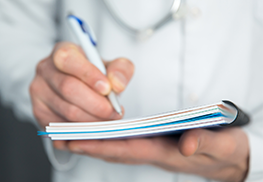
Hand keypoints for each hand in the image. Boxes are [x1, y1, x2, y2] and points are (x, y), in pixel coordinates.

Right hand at [30, 42, 134, 148]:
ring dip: (92, 120)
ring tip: (107, 120)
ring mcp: (38, 92)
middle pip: (68, 88)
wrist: (80, 86)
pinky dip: (82, 132)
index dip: (88, 75)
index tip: (107, 89)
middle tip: (115, 112)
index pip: (68, 60)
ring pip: (66, 111)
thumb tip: (117, 84)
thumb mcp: (112, 66)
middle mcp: (45, 69)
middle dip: (96, 104)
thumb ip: (120, 69)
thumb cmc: (95, 75)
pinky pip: (61, 127)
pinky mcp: (39, 113)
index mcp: (62, 51)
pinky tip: (94, 128)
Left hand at [66, 127, 248, 181]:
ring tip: (68, 136)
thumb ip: (205, 142)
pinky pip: (124, 144)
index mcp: (166, 152)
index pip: (128, 149)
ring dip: (92, 143)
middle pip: (115, 150)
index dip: (102, 146)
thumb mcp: (222, 144)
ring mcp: (152, 150)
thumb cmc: (225, 150)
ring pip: (117, 148)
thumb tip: (186, 145)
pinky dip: (106, 141)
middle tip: (60, 139)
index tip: (76, 141)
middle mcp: (154, 153)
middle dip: (87, 146)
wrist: (231, 157)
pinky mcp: (154, 145)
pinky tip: (94, 135)